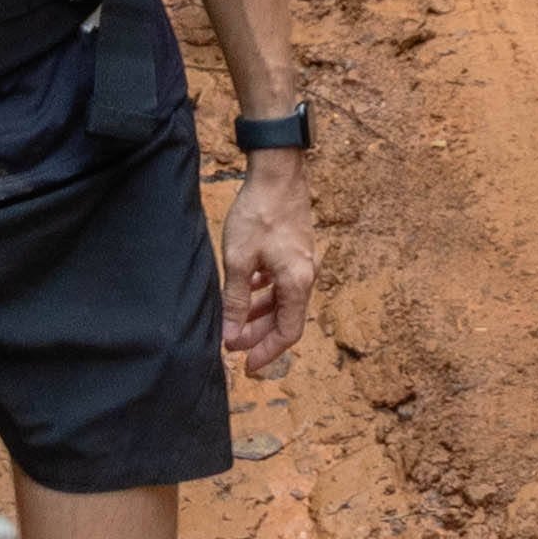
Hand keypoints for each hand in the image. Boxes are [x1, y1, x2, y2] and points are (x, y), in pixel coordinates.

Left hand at [220, 150, 316, 371]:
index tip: (247, 365)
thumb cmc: (258, 215)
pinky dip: (266, 292)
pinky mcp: (296, 248)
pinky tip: (248, 289)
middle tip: (233, 345)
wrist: (277, 172)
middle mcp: (306, 274)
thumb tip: (231, 336)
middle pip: (286, 317)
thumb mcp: (238, 262)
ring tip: (236, 321)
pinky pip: (283, 281)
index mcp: (297, 282)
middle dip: (259, 335)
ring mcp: (303, 260)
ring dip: (261, 314)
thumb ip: (236, 302)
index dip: (268, 352)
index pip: (289, 331)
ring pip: (283, 299)